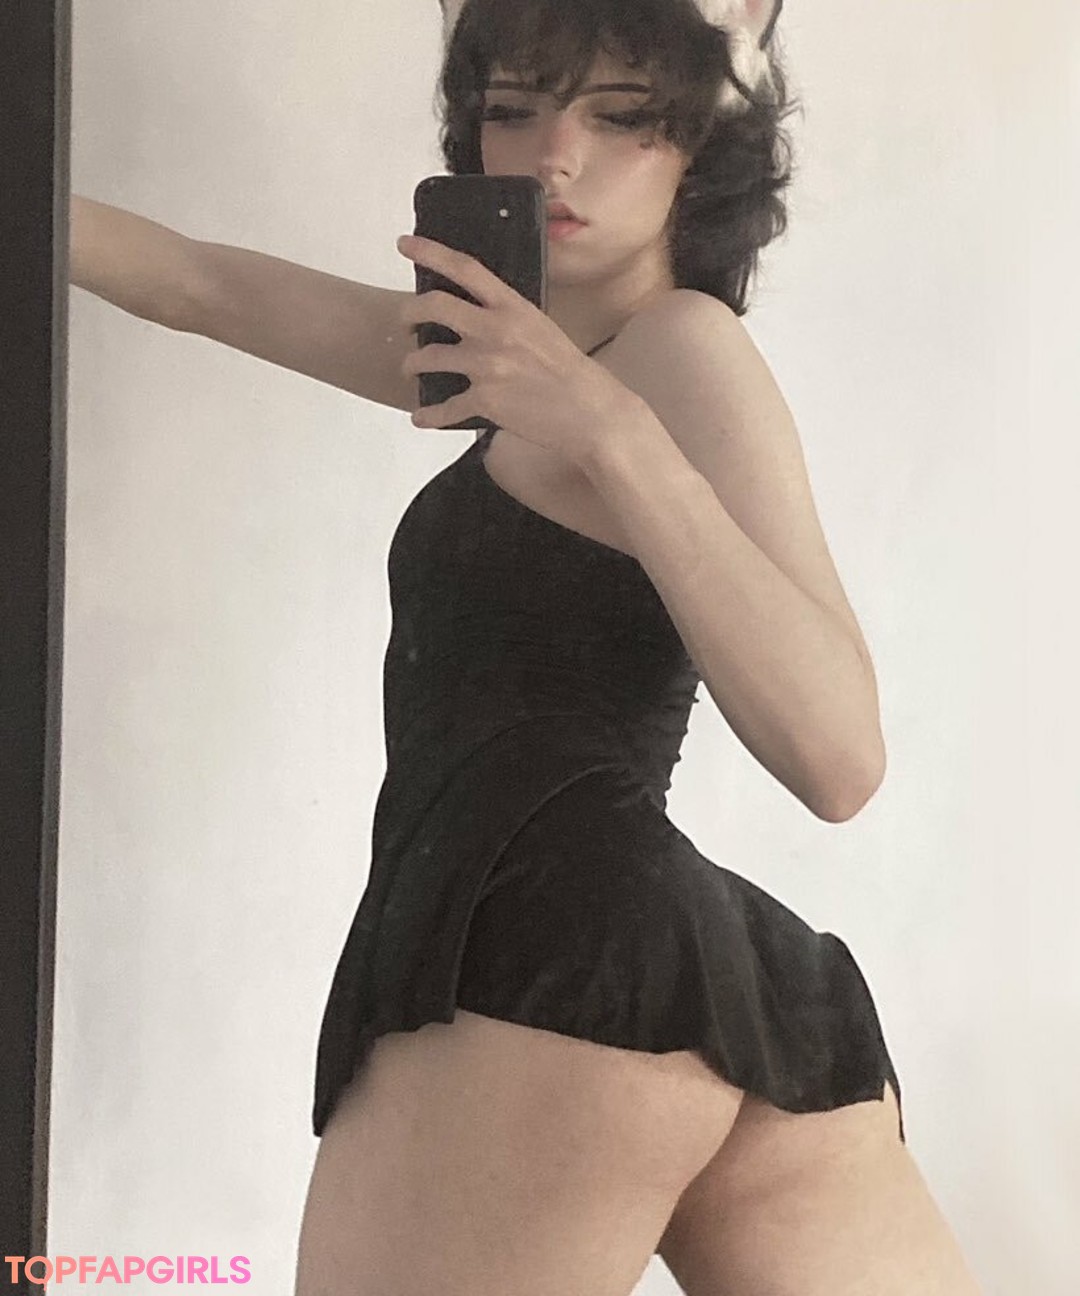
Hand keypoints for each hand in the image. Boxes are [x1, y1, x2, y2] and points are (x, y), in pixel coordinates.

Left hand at [395, 234, 633, 467]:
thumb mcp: (541, 330)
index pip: (465, 269)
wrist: (591, 413)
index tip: (405, 244)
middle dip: (409, 312)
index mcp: (513, 308)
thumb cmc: (572, 374)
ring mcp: (487, 366)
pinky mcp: (485, 400)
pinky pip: (443, 407)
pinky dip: (428, 415)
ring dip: (412, 363)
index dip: (430, 252)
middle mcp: (495, 331)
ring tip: (411, 368)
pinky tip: (421, 418)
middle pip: (434, 307)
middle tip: (404, 322)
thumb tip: (480, 319)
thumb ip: (509, 320)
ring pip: (428, 357)